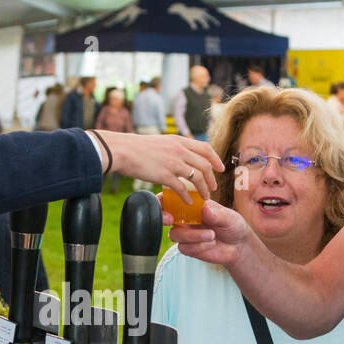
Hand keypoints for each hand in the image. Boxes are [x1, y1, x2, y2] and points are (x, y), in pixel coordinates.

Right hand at [93, 131, 221, 203]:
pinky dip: (188, 196)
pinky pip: (182, 188)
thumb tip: (180, 154)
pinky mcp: (165, 175)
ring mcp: (173, 163)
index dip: (215, 159)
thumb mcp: (161, 141)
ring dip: (204, 189)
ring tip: (205, 197)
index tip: (220, 168)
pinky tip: (188, 202)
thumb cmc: (137, 148)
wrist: (123, 150)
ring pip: (197, 177)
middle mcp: (179, 150)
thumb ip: (173, 147)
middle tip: (214, 187)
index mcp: (179, 141)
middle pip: (205, 165)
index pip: (205, 148)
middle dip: (212, 178)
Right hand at [164, 199, 253, 269]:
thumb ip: (217, 214)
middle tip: (177, 220)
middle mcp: (186, 218)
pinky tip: (211, 244)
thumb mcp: (229, 217)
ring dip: (192, 236)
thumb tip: (205, 209)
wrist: (239, 246)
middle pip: (166, 217)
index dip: (162, 199)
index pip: (172, 199)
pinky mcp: (188, 248)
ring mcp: (185, 234)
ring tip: (212, 235)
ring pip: (174, 234)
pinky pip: (183, 247)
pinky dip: (198, 246)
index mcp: (193, 205)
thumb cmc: (233, 225)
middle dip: (167, 218)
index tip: (162, 200)